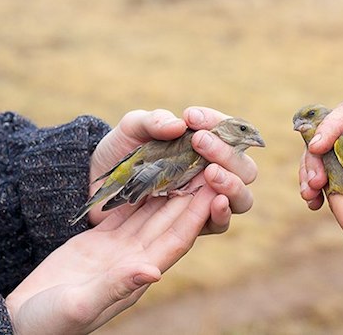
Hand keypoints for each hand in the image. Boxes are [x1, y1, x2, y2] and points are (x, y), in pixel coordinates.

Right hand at [5, 175, 218, 333]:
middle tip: (210, 164)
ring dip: (170, 190)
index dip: (196, 216)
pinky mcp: (98, 243)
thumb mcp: (79, 305)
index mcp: (135, 276)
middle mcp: (134, 261)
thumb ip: (115, 287)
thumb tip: (153, 271)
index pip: (175, 240)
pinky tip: (149, 173)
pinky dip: (139, 193)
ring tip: (187, 162)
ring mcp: (117, 251)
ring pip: (150, 214)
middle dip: (191, 195)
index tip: (215, 190)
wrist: (19, 324)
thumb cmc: (47, 324)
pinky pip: (125, 213)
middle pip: (169, 222)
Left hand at [88, 107, 257, 232]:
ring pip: (242, 197)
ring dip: (232, 183)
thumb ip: (153, 121)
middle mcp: (213, 173)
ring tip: (211, 172)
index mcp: (206, 145)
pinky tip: (215, 200)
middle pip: (245, 167)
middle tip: (200, 142)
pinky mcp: (194, 226)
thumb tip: (179, 124)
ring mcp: (206, 202)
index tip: (190, 116)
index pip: (230, 132)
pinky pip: (220, 223)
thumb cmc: (121, 152)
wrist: (96, 186)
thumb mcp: (132, 129)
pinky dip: (223, 211)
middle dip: (227, 153)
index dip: (217, 122)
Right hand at [299, 89, 342, 209]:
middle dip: (314, 156)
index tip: (318, 147)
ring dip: (310, 172)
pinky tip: (314, 201)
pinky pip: (324, 167)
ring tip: (310, 196)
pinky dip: (315, 184)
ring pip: (320, 151)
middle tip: (314, 182)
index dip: (330, 127)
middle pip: (327, 131)